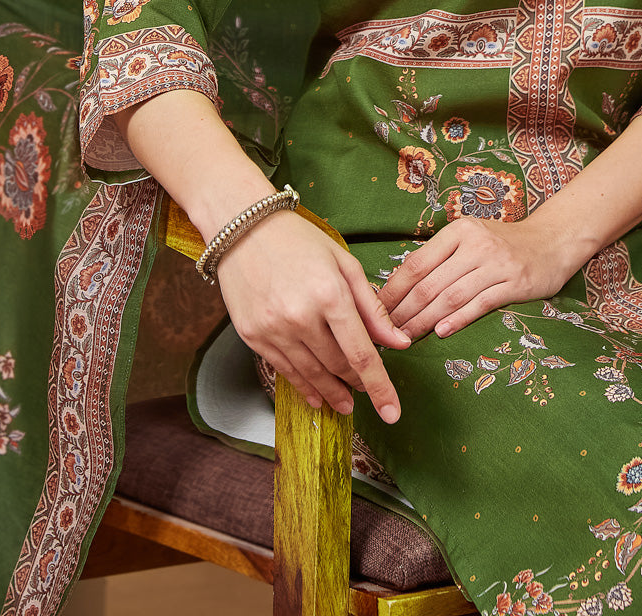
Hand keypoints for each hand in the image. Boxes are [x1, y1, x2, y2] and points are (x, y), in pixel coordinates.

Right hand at [216, 211, 409, 422]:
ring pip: (311, 374)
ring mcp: (273, 329)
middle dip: (357, 384)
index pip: (361, 353)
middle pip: (338, 366)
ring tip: (346, 404)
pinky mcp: (252, 336)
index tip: (393, 413)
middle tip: (369, 392)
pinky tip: (316, 395)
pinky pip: (284, 371)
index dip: (380, 386)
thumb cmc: (299, 240)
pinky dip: (303, 387)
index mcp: (330, 295)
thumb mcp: (344, 264)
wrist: (242, 228)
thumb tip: (399, 342)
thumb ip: (373, 307)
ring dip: (332, 393)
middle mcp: (301, 316)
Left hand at [379, 216, 570, 341]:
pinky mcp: (514, 283)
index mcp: (458, 231)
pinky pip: (480, 304)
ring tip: (405, 338)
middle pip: (430, 284)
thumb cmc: (504, 243)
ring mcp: (496, 264)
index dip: (393, 289)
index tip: (375, 310)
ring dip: (424, 321)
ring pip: (450, 297)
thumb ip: (442, 256)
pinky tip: (440, 333)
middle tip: (384, 333)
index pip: (416, 263)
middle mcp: (475, 244)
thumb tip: (401, 286)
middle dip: (403, 312)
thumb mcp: (471, 237)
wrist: (552, 240)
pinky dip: (458, 320)